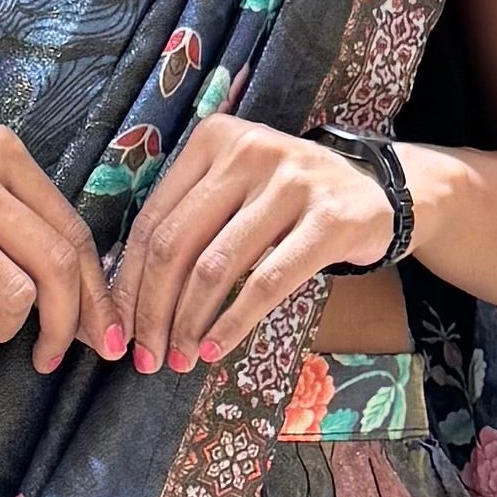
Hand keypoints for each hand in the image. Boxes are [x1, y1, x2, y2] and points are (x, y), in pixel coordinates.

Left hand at [107, 118, 396, 371]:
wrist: (376, 192)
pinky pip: (266, 282)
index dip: (130, 283)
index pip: (153, 220)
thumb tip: (128, 293)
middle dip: (154, 310)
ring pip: (216, 267)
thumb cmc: (288, 200)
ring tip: (181, 358)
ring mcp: (291, 182)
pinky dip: (233, 323)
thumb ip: (188, 219)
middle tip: (147, 356)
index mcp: (213, 139)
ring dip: (189, 323)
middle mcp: (248, 151)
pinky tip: (215, 348)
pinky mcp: (328, 219)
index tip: (121, 331)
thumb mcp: (235, 187)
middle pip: (176, 245)